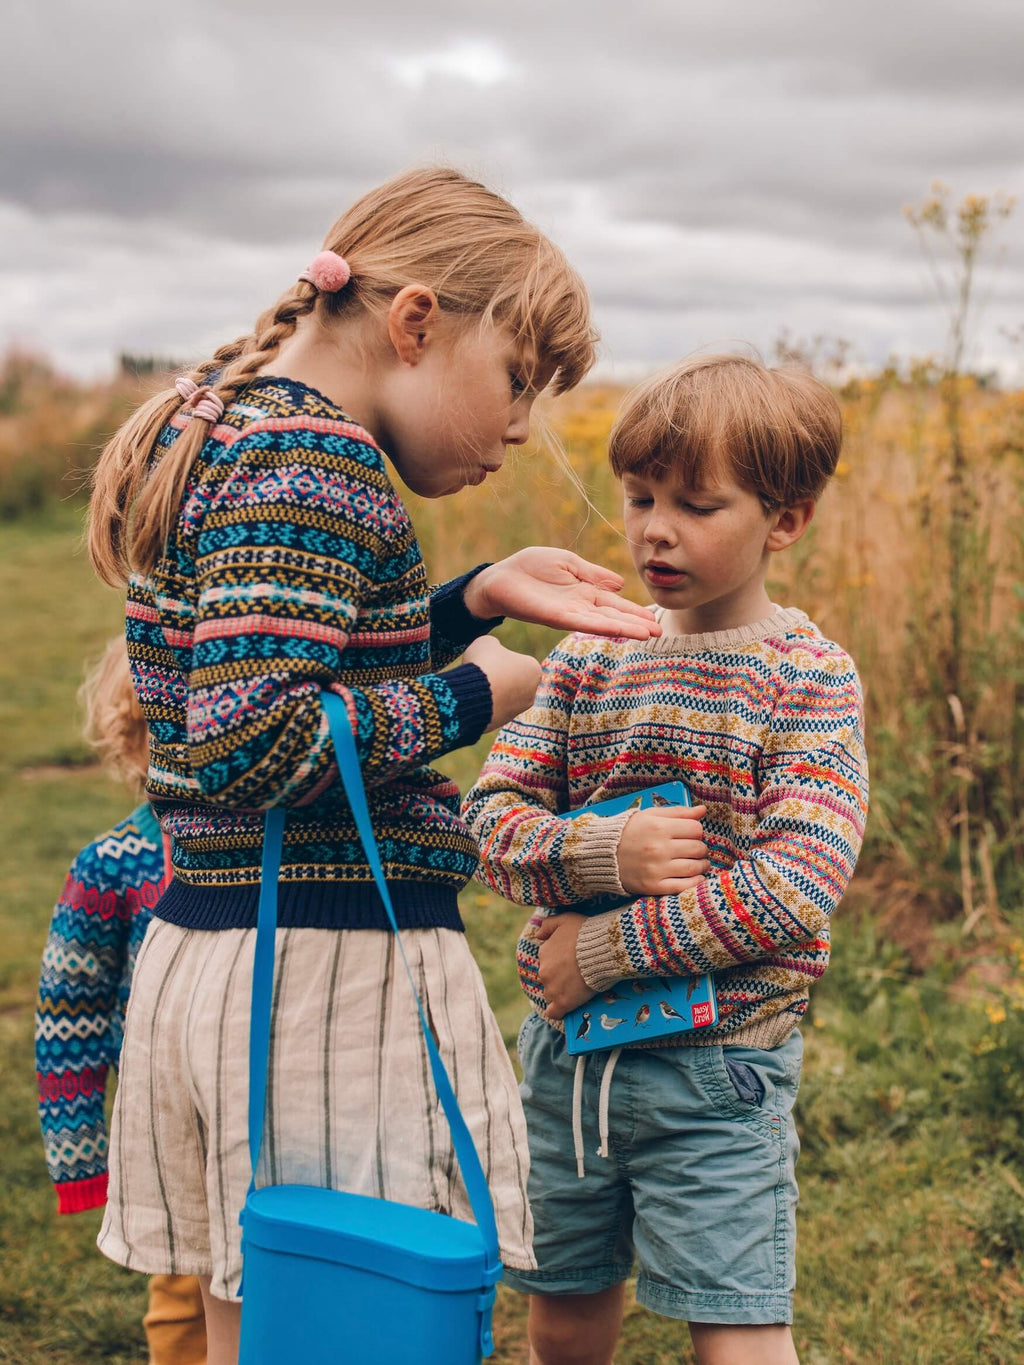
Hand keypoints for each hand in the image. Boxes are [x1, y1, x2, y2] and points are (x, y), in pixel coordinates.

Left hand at [462, 548, 660, 640]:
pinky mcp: (556, 617)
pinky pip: (583, 622)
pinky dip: (602, 625)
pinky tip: (618, 629)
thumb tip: (620, 585)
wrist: (500, 578)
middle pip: (613, 617)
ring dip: (625, 629)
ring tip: (647, 634)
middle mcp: (580, 607)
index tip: (654, 620)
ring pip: (603, 623)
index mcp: (584, 592)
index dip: (634, 612)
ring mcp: (569, 614)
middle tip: (660, 633)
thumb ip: (593, 574)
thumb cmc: (530, 568)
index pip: (614, 605)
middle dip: (636, 624)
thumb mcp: (568, 563)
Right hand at [463, 636, 541, 729]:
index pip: (518, 661)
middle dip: (498, 677)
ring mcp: (518, 710)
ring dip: (491, 692)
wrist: (473, 695)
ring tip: (474, 685)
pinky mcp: (503, 722)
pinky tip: (472, 698)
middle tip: (481, 672)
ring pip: (503, 696)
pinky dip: (484, 704)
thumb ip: (495, 646)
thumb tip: (493, 650)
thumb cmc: (484, 664)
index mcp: (534, 669)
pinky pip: (492, 709)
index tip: (489, 659)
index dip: (501, 659)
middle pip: (512, 680)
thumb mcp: (487, 643)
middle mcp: (531, 692)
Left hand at [534, 912, 590, 1019]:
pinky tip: (566, 1008)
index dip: (560, 963)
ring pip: (552, 994)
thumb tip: (538, 935)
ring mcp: (553, 988)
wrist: (602, 949)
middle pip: (549, 979)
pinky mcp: (563, 1002)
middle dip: (560, 978)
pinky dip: (558, 1011)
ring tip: (578, 988)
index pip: (547, 962)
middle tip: (577, 975)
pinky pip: (554, 1012)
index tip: (572, 963)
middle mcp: (544, 971)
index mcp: (544, 953)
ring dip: (561, 992)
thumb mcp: (565, 918)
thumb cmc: (586, 932)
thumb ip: (548, 924)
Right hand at [616, 806, 709, 894]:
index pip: (695, 829)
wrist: (603, 854)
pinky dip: (695, 882)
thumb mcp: (650, 815)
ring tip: (699, 863)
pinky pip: (683, 886)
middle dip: (701, 848)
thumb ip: (677, 812)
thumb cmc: (629, 831)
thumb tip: (702, 810)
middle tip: (696, 849)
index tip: (691, 834)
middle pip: (697, 848)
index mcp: (659, 828)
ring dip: (702, 865)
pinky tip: (696, 877)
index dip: (696, 831)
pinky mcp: (653, 886)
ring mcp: (656, 869)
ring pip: (694, 868)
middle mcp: (659, 848)